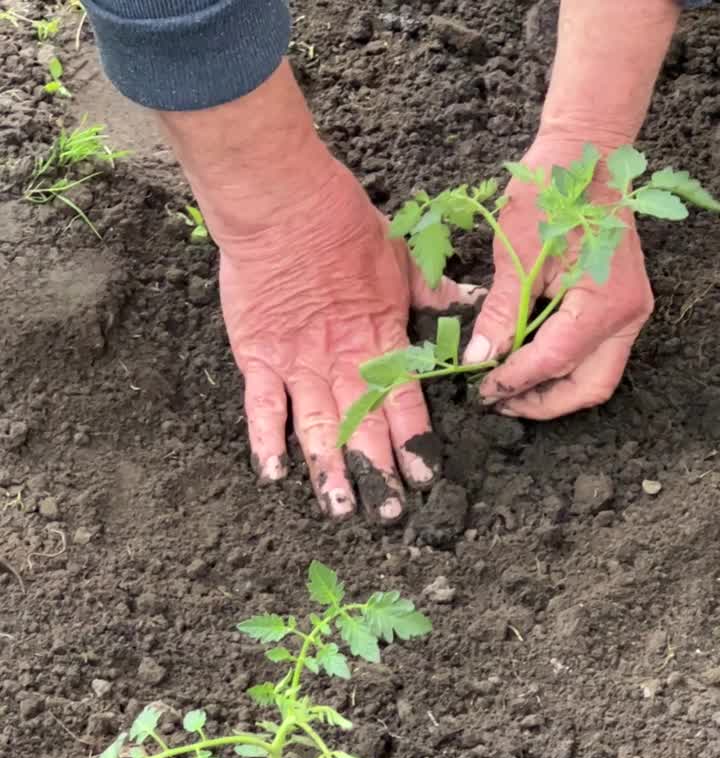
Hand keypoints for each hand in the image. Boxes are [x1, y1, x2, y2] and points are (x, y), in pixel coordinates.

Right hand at [219, 162, 477, 521]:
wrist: (282, 203)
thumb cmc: (343, 224)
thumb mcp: (401, 257)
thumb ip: (433, 292)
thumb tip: (473, 302)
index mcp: (379, 340)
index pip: (403, 403)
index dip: (414, 443)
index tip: (425, 478)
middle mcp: (342, 362)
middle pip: (364, 427)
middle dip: (378, 473)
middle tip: (390, 515)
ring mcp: (299, 364)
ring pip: (318, 428)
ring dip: (331, 471)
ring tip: (341, 509)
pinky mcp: (259, 357)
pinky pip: (263, 408)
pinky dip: (266, 442)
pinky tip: (274, 476)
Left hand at [464, 135, 653, 418]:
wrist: (587, 152)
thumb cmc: (552, 189)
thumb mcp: (516, 252)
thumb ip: (500, 313)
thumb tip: (479, 358)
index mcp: (603, 301)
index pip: (554, 361)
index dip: (514, 381)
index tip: (482, 391)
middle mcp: (626, 314)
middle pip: (589, 387)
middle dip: (543, 402)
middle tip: (501, 401)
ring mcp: (628, 312)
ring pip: (595, 377)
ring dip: (554, 389)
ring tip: (510, 385)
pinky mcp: (620, 307)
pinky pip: (596, 355)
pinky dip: (563, 367)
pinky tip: (528, 361)